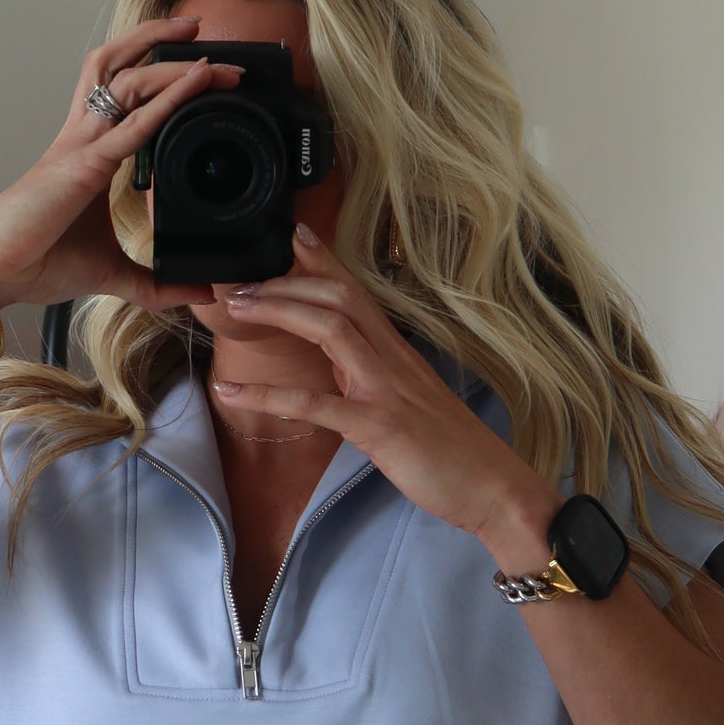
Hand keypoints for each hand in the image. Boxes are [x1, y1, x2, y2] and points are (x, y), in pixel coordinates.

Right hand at [0, 21, 239, 321]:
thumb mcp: (112, 274)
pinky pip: (130, 126)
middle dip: (170, 50)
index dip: (165, 77)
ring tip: (211, 57)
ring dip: (171, 64)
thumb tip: (202, 294)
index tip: (211, 76)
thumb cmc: (37, 263)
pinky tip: (195, 85)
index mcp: (90, 152)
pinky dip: (166, 101)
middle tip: (223, 55)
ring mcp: (81, 146)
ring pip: (125, 79)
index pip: (129, 96)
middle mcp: (84, 137)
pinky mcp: (81, 166)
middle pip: (124, 68)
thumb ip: (156, 284)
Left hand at [212, 226, 558, 562]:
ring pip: (330, 330)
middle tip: (238, 280)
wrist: (494, 487)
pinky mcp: (377, 427)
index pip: (357, 294)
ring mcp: (384, 390)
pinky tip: (229, 393)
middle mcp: (391, 360)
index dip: (323, 262)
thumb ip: (374, 378)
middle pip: (338, 299)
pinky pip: (314, 405)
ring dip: (278, 312)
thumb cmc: (454, 450)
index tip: (293, 236)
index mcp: (397, 353)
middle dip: (287, 282)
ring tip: (234, 308)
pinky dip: (267, 396)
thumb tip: (339, 367)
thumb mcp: (411, 401)